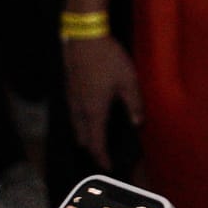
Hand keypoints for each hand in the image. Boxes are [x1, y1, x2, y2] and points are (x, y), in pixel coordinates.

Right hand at [64, 35, 142, 164]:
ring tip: (96, 140)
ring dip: (85, 137)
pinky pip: (73, 115)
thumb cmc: (108, 59)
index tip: (108, 168)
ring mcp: (71, 100)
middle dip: (92, 149)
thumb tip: (138, 123)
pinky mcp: (69, 90)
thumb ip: (134, 104)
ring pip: (76, 127)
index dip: (102, 158)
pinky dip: (80, 124)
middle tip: (103, 156)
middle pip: (83, 138)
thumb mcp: (128, 80)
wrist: (84, 40)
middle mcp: (79, 110)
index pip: (96, 143)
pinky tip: (89, 118)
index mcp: (94, 111)